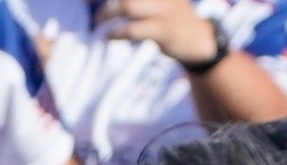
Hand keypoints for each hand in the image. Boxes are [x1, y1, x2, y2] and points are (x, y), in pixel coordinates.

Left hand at [94, 0, 220, 65]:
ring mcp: (165, 10)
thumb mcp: (158, 1)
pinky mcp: (164, 30)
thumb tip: (105, 3)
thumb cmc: (171, 17)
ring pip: (128, 5)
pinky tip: (109, 35)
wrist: (200, 39)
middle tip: (85, 2)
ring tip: (98, 20)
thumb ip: (135, 1)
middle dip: (104, 0)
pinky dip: (117, 32)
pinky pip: (134, 29)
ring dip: (107, 13)